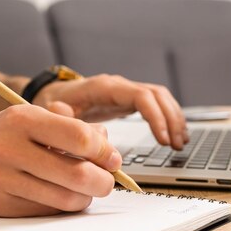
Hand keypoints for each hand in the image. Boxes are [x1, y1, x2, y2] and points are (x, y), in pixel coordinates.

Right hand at [0, 104, 120, 216]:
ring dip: (85, 198)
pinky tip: (59, 197)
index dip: (104, 151)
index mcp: (21, 118)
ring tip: (84, 190)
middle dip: (103, 181)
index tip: (111, 157)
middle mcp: (10, 147)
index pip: (79, 137)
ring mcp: (1, 179)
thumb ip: (65, 125)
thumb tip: (105, 140)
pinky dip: (61, 207)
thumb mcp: (24, 118)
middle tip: (106, 180)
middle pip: (78, 173)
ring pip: (65, 198)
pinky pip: (45, 212)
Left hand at [34, 74, 188, 149]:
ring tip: (180, 143)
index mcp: (104, 87)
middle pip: (157, 95)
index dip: (156, 117)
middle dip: (171, 119)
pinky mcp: (126, 99)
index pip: (141, 96)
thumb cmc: (52, 103)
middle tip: (176, 145)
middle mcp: (118, 85)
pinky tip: (173, 134)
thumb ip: (66, 120)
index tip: (163, 140)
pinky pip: (155, 103)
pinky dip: (167, 117)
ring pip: (160, 97)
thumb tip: (79, 133)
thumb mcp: (54, 112)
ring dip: (173, 118)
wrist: (50, 94)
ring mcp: (124, 91)